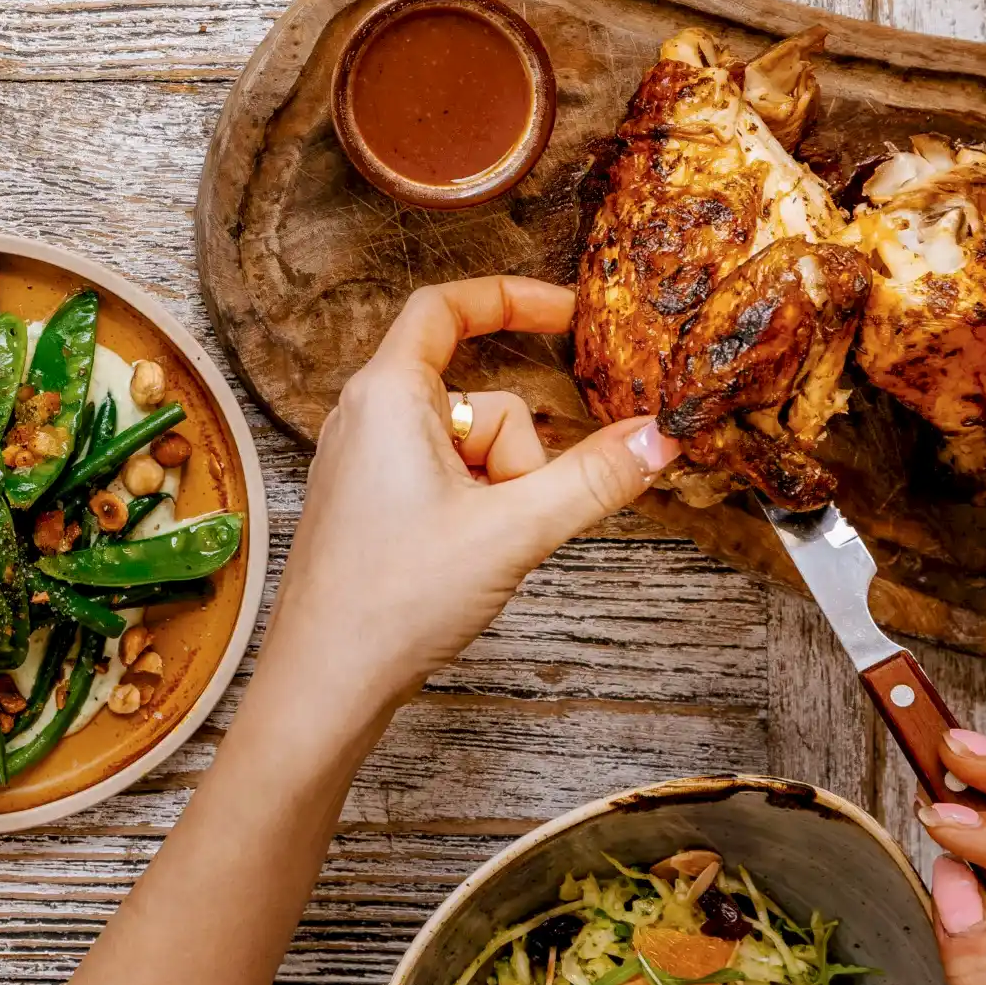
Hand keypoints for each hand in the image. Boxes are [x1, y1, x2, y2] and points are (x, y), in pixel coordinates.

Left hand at [260, 276, 679, 719]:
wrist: (325, 685)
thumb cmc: (395, 602)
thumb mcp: (514, 531)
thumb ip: (593, 479)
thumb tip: (660, 437)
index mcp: (387, 395)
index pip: (446, 307)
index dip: (511, 299)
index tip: (569, 314)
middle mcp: (365, 416)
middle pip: (477, 397)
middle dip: (519, 451)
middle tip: (520, 510)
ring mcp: (364, 464)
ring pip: (467, 447)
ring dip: (498, 490)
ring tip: (482, 549)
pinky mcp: (369, 505)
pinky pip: (444, 479)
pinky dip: (474, 508)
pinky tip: (465, 560)